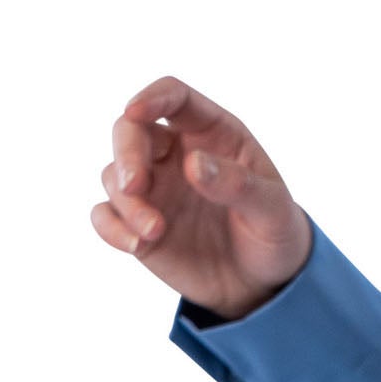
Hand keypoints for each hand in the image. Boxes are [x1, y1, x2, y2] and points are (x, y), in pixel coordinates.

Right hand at [90, 76, 310, 322]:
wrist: (264, 284)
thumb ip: (239, 184)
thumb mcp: (272, 210)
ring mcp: (155, 188)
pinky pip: (106, 215)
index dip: (152, 98)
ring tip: (154, 232)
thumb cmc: (274, 234)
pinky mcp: (138, 223)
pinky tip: (136, 245)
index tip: (134, 111)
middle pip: (131, 130)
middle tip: (133, 186)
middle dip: (126, 153)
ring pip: (114, 175)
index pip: (174, 97)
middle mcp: (176, 153)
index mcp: (212, 133)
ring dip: (126, 201)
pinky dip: (112, 228)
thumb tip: (194, 164)